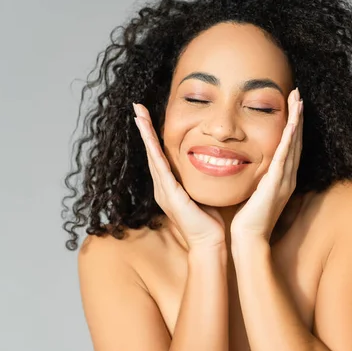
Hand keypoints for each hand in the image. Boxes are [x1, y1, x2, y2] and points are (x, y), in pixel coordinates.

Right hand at [133, 103, 225, 249]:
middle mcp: (162, 186)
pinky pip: (160, 168)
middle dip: (144, 128)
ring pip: (152, 155)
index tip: (148, 116)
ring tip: (138, 114)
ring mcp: (164, 190)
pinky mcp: (170, 194)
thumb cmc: (209, 221)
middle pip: (151, 151)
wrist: (209, 243)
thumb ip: (201, 179)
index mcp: (170, 186)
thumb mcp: (203, 192)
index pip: (160, 155)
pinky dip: (153, 150)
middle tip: (137, 107)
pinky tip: (149, 137)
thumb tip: (213, 161)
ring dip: (145, 134)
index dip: (153, 135)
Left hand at [230, 87, 303, 242]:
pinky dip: (290, 140)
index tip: (292, 106)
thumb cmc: (248, 219)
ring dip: (297, 121)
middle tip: (298, 95)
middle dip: (298, 116)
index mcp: (282, 178)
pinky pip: (284, 157)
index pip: (290, 146)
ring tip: (298, 100)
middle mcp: (288, 177)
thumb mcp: (254, 192)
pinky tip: (292, 124)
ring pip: (294, 144)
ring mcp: (284, 180)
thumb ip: (256, 178)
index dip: (293, 125)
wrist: (249, 239)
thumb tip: (249, 165)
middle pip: (296, 141)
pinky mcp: (276, 184)